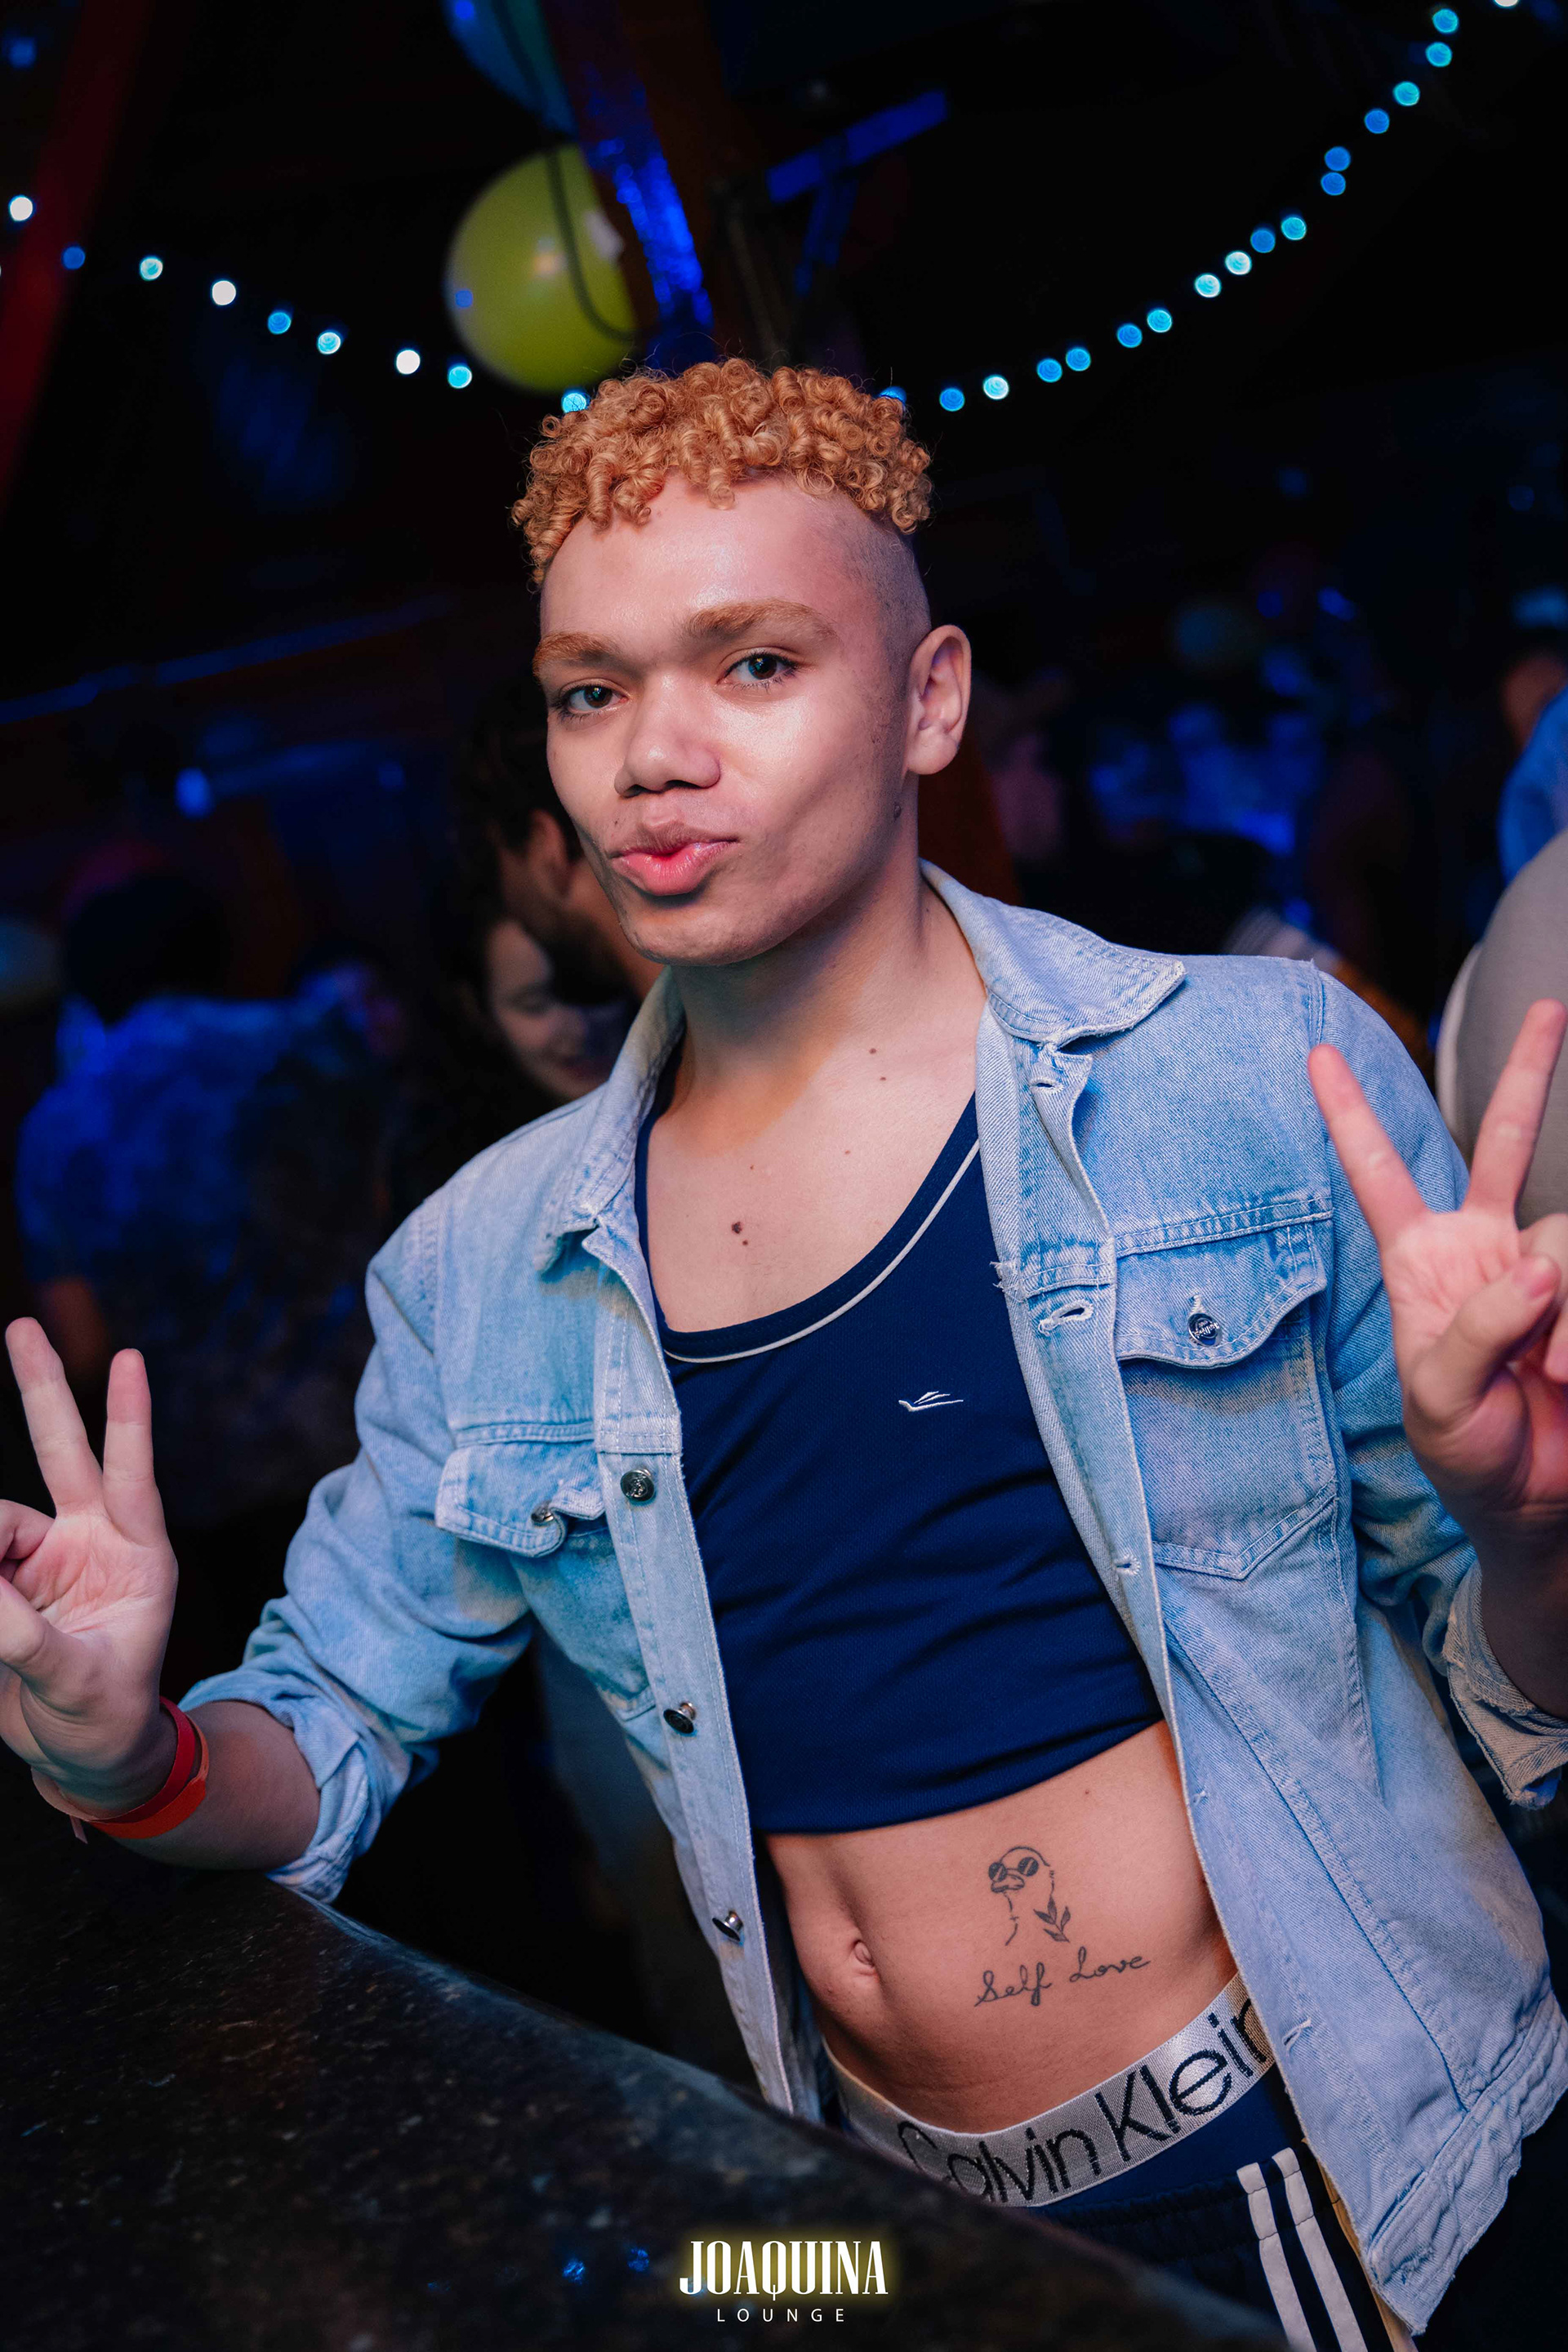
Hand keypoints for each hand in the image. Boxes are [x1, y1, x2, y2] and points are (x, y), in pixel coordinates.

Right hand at [0, 1320, 177, 1812]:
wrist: (87, 1759)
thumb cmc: (108, 1718)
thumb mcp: (80, 1681)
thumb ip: (23, 1636)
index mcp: (136, 1554)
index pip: (131, 1472)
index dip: (129, 1417)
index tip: (128, 1358)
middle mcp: (89, 1541)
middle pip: (61, 1451)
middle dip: (41, 1387)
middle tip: (20, 1326)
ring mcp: (42, 1560)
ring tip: (13, 1620)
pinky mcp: (2, 1587)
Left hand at [1309, 1002, 1567, 1693]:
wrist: (1537, 1508)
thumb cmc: (1467, 1456)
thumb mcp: (1441, 1399)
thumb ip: (1481, 1325)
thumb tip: (1541, 1266)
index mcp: (1421, 1263)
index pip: (1378, 1174)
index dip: (1350, 1115)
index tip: (1316, 1053)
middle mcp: (1484, 1248)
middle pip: (1501, 1142)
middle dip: (1529, 1073)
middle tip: (1549, 1007)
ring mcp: (1545, 1270)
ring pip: (1563, 1239)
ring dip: (1561, 1321)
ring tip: (1554, 1378)